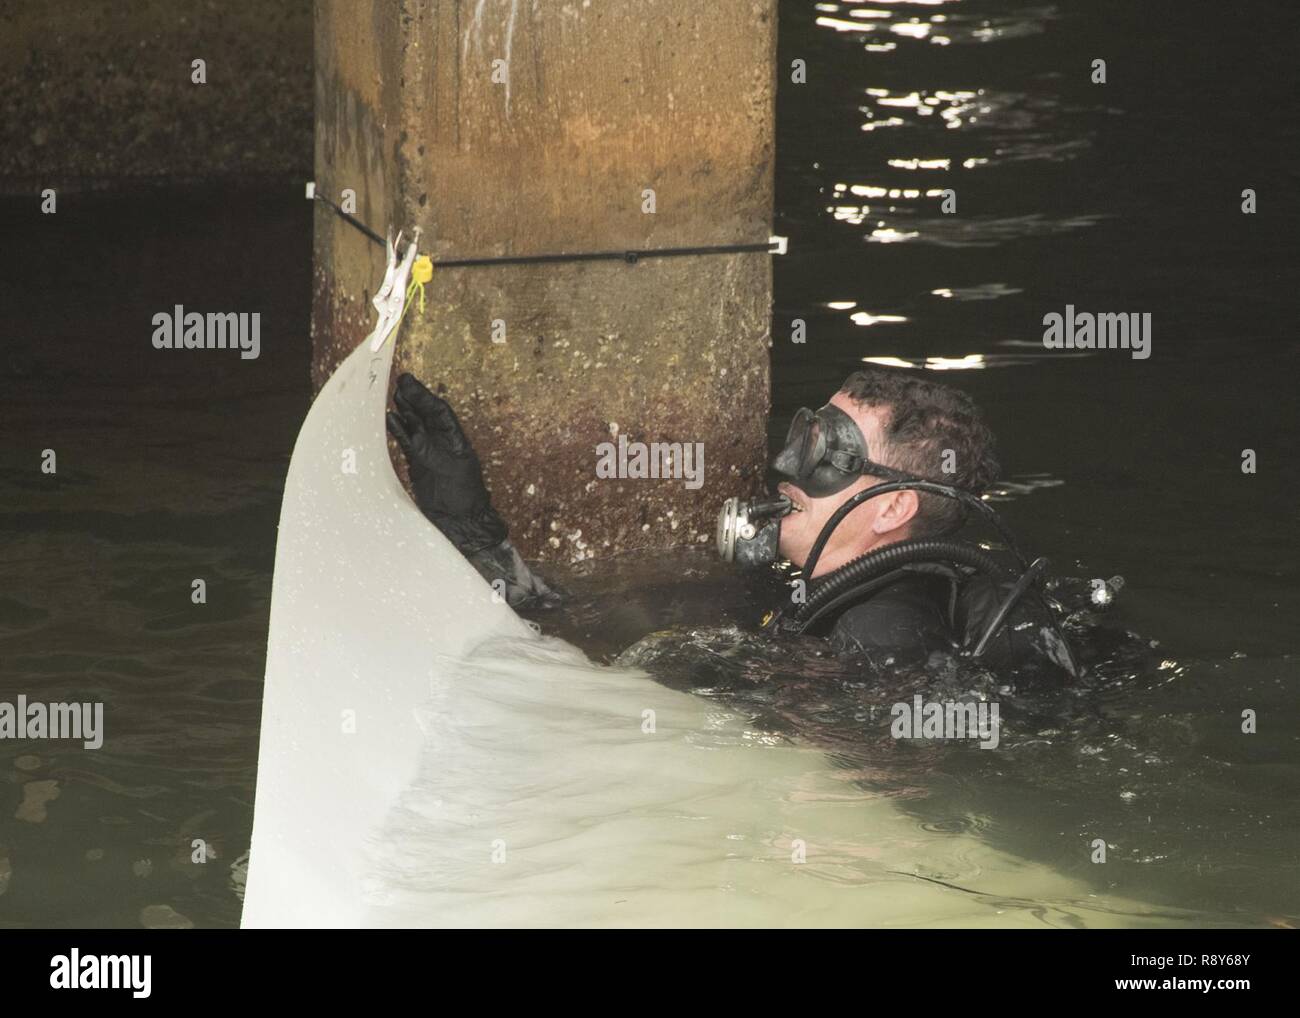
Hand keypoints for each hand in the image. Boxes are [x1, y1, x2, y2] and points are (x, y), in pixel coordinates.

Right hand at [386, 373, 507, 555]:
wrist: (460, 522)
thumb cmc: (464, 496)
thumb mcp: (453, 470)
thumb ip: (434, 452)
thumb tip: (416, 436)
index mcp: (455, 439)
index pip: (439, 411)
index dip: (424, 396)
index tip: (410, 382)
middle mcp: (441, 442)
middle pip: (425, 414)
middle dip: (414, 398)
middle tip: (400, 380)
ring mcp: (428, 452)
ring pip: (415, 425)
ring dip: (405, 410)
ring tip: (393, 393)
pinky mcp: (418, 463)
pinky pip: (406, 442)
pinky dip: (398, 430)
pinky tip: (389, 418)